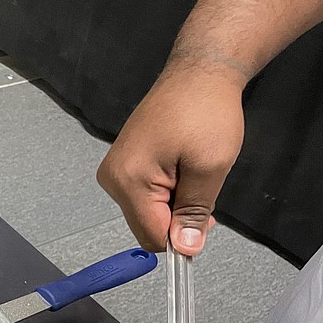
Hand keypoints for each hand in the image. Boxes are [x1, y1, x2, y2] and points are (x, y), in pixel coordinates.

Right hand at [97, 67, 245, 254]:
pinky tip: (181, 167)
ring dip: (175, 202)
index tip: (206, 222)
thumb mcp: (210, 167)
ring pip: (148, 212)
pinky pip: (146, 196)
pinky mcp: (123, 164)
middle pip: (147, 226)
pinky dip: (168, 191)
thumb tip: (185, 249)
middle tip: (203, 185)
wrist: (198, 73)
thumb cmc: (205, 110)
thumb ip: (194, 212)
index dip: (182, 237)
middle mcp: (113, 178)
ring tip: (192, 170)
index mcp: (128, 180)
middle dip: (179, 217)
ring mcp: (115, 171)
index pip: (152, 235)